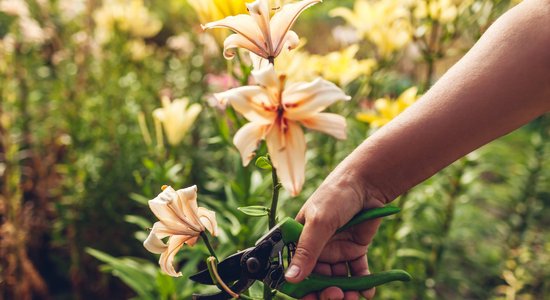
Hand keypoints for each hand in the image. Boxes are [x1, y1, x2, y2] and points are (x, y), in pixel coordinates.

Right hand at [284, 176, 384, 298]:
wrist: (367, 184)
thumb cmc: (335, 195)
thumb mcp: (319, 223)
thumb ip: (306, 251)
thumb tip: (291, 278)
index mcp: (299, 240)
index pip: (294, 269)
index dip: (299, 287)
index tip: (308, 298)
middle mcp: (316, 248)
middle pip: (316, 280)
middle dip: (324, 292)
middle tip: (333, 296)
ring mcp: (336, 250)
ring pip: (337, 280)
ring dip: (344, 292)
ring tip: (351, 297)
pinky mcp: (355, 250)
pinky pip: (357, 273)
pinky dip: (363, 284)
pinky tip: (368, 291)